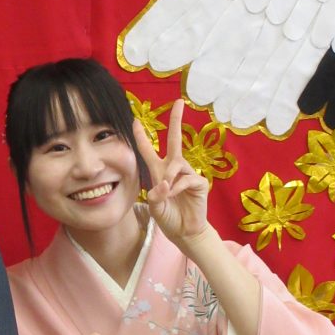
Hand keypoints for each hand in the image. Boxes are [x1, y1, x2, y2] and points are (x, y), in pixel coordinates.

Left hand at [132, 99, 208, 244]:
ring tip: (166, 191)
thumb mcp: (154, 206)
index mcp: (159, 172)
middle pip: (175, 139)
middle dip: (176, 120)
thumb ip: (156, 194)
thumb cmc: (168, 217)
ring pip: (176, 164)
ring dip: (169, 176)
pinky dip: (177, 187)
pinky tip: (174, 195)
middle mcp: (174, 169)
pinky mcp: (199, 182)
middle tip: (178, 102)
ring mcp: (188, 174)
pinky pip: (186, 178)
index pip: (148, 150)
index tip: (136, 120)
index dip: (141, 136)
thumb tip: (165, 183)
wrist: (184, 232)